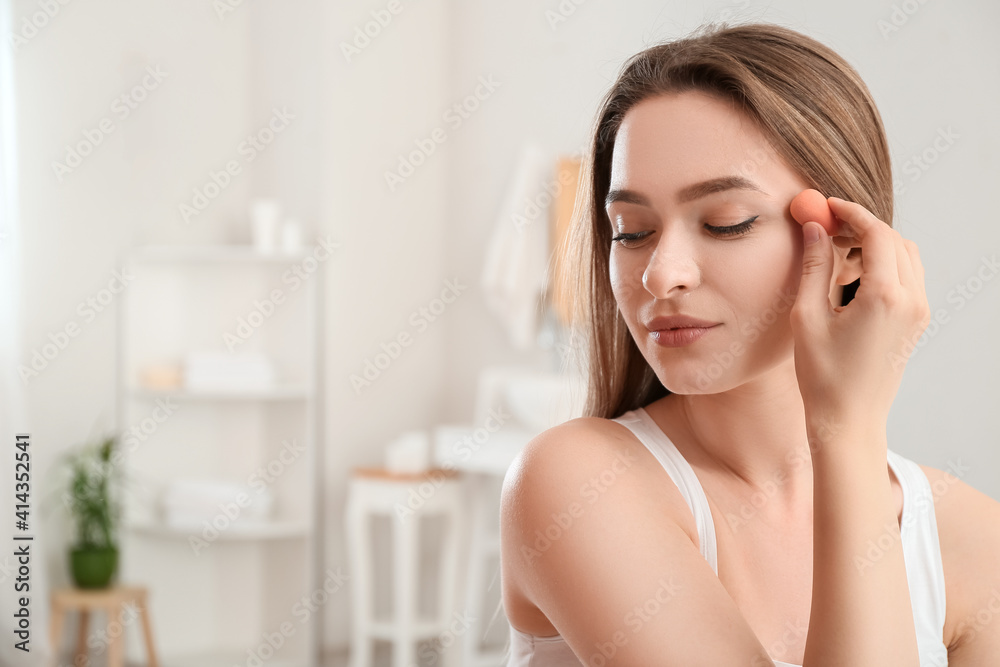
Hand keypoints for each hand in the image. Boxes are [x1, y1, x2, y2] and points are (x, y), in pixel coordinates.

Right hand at [788, 193, 930, 435]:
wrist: (849, 419)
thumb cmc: (822, 375)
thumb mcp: (807, 316)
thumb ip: (814, 266)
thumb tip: (813, 228)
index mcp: (885, 297)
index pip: (876, 234)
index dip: (851, 214)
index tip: (826, 205)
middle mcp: (911, 300)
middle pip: (894, 240)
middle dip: (862, 226)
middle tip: (827, 224)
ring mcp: (919, 312)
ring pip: (905, 256)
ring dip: (875, 243)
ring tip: (837, 249)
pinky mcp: (916, 322)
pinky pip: (907, 277)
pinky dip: (884, 263)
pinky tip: (852, 274)